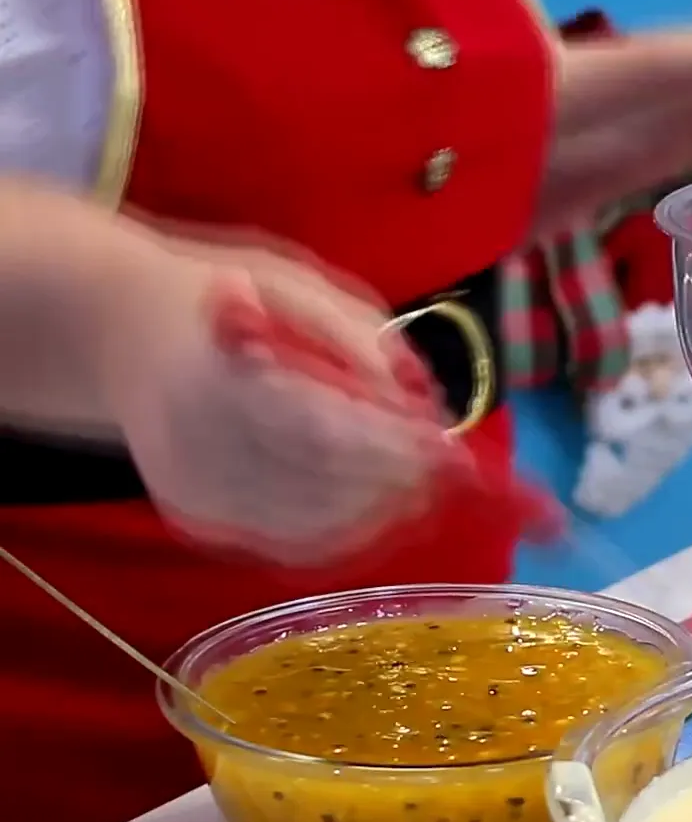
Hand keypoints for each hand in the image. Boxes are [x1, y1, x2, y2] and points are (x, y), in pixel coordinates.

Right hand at [94, 238, 465, 565]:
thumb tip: (416, 397)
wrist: (117, 325)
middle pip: (317, 478)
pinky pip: (279, 539)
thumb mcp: (291, 282)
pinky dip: (338, 530)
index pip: (319, 424)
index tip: (444, 444)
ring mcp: (188, 481)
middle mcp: (195, 435)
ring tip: (417, 485)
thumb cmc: (221, 294)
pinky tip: (371, 506)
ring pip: (304, 521)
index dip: (390, 443)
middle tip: (442, 468)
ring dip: (374, 510)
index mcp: (217, 369)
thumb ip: (355, 335)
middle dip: (393, 478)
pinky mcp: (191, 510)